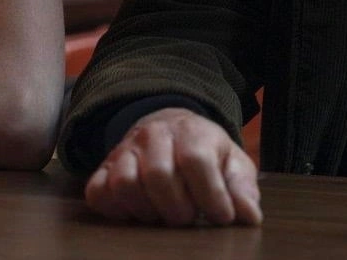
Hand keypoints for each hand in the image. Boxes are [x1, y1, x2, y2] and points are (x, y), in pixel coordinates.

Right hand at [84, 108, 262, 226]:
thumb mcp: (232, 163)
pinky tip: (136, 212)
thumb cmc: (205, 152)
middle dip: (177, 209)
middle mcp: (153, 135)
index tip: (221, 217)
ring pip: (125, 184)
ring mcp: (124, 150)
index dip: (211, 195)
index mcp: (190, 132)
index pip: (196, 161)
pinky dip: (115, 210)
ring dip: (146, 211)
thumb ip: (242, 188)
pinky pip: (97, 192)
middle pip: (158, 175)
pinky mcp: (103, 167)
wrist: (168, 128)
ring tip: (162, 214)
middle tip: (188, 218)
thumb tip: (249, 217)